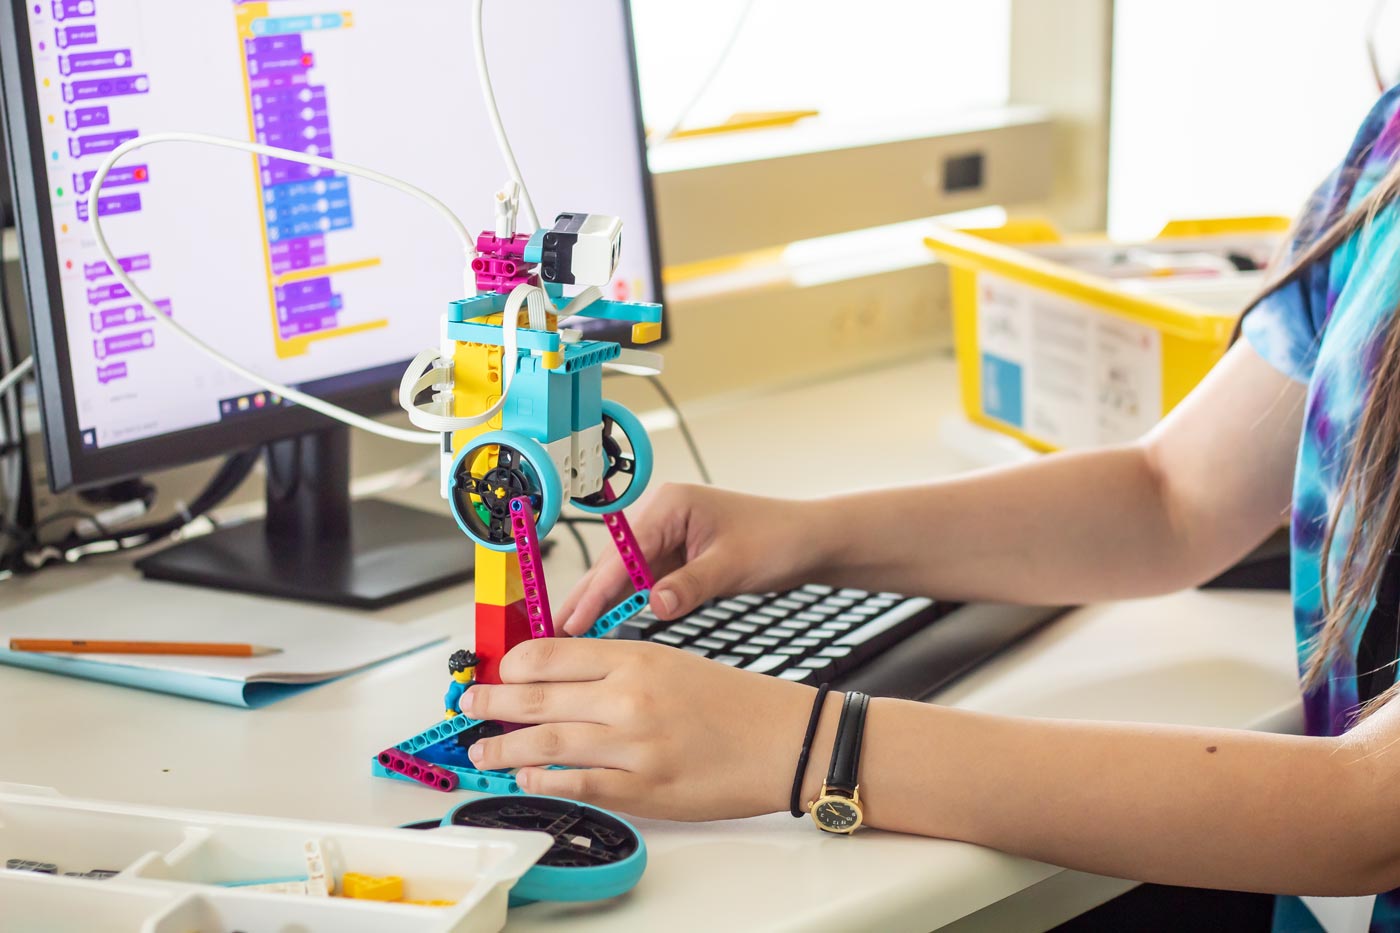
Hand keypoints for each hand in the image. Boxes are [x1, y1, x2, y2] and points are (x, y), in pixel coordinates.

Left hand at [459, 637, 822, 820]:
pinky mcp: (642, 788)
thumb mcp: (671, 662)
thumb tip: (558, 676)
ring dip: (503, 747)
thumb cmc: (732, 701)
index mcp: (635, 657)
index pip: (551, 654)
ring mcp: (633, 745)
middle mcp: (628, 697)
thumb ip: (616, 667)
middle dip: (492, 702)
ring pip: (545, 743)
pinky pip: (576, 784)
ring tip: (480, 752)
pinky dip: (542, 780)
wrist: (783, 739)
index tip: (495, 672)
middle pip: (536, 697)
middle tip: (469, 706)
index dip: (510, 665)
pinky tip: (526, 776)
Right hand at [558, 483, 827, 634]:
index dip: (595, 592)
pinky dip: (623, 605)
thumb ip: (691, 585)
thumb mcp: (733, 565)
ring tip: (567, 638)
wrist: (807, 540)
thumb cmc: (777, 539)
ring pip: (621, 576)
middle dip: (585, 599)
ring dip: (599, 605)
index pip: (621, 554)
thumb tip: (655, 606)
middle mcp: (660, 516)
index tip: (573, 622)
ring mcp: (664, 536)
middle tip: (552, 635)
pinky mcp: (673, 556)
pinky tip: (603, 628)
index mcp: (670, 505)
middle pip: (611, 563)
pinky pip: (639, 583)